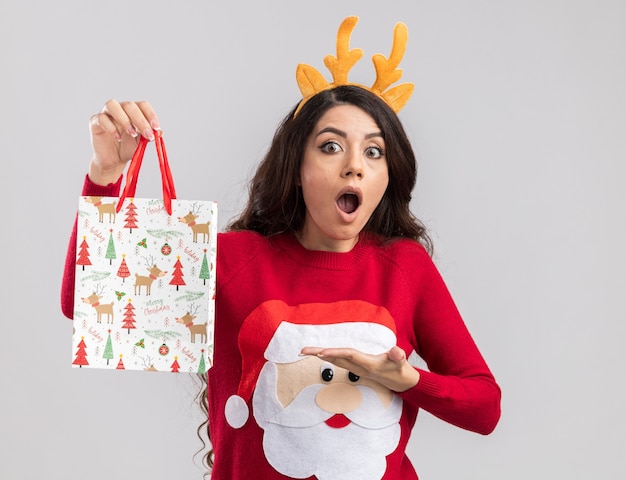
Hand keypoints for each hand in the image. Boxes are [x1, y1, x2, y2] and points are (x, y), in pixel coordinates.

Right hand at [88, 100, 159, 185]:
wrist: (114, 160)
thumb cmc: (128, 148)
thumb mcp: (142, 142)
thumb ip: (149, 135)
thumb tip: (160, 132)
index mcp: (133, 111)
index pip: (142, 105)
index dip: (150, 114)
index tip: (156, 128)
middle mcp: (119, 109)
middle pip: (129, 105)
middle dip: (140, 120)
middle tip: (148, 134)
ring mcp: (106, 114)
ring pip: (112, 105)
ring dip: (124, 119)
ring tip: (132, 133)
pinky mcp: (95, 122)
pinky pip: (101, 118)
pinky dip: (111, 128)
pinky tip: (118, 138)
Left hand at [300, 345, 419, 392]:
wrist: (401, 383)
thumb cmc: (400, 369)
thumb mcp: (401, 362)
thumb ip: (398, 356)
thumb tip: (397, 352)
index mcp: (367, 364)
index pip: (348, 356)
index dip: (335, 353)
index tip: (321, 352)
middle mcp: (358, 367)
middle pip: (336, 358)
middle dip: (319, 354)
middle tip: (302, 350)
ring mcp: (356, 368)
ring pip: (335, 360)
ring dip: (320, 355)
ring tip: (305, 351)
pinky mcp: (356, 368)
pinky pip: (339, 361)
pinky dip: (329, 356)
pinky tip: (320, 354)